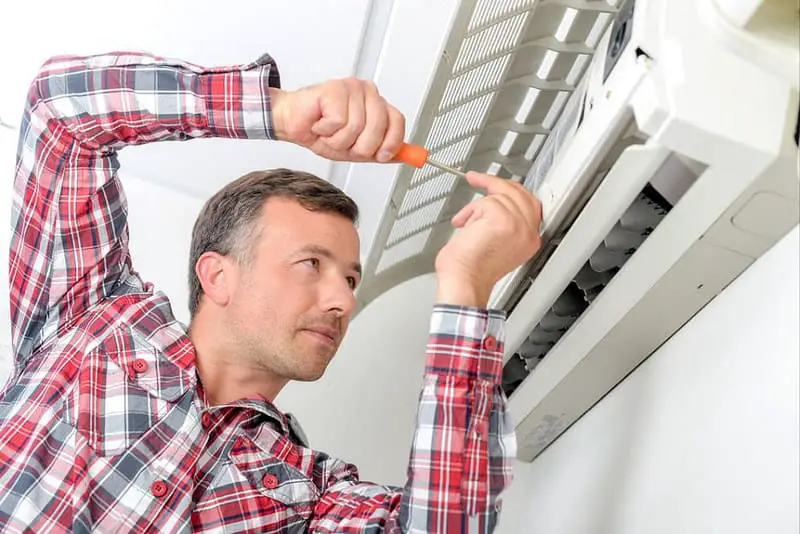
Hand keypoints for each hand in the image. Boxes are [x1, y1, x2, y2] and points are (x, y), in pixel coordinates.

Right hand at [269, 79, 404, 162]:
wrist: (292, 123)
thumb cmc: (321, 132)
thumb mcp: (356, 149)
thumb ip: (380, 151)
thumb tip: (405, 157)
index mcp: (376, 104)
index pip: (396, 122)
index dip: (390, 143)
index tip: (380, 155)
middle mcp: (367, 92)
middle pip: (377, 129)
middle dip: (357, 145)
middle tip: (342, 142)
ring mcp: (352, 88)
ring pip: (356, 128)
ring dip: (337, 139)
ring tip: (328, 132)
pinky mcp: (335, 88)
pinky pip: (339, 121)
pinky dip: (326, 130)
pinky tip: (320, 123)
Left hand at [435, 172, 542, 307]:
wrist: (463, 282)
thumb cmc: (471, 271)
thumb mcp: (497, 245)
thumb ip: (505, 225)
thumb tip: (495, 204)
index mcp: (529, 240)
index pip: (529, 204)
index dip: (511, 190)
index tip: (494, 184)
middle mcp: (528, 233)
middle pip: (519, 193)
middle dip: (495, 184)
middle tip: (476, 179)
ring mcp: (518, 225)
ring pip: (499, 195)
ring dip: (476, 206)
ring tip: (466, 224)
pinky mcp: (502, 220)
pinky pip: (484, 202)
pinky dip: (469, 211)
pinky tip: (463, 226)